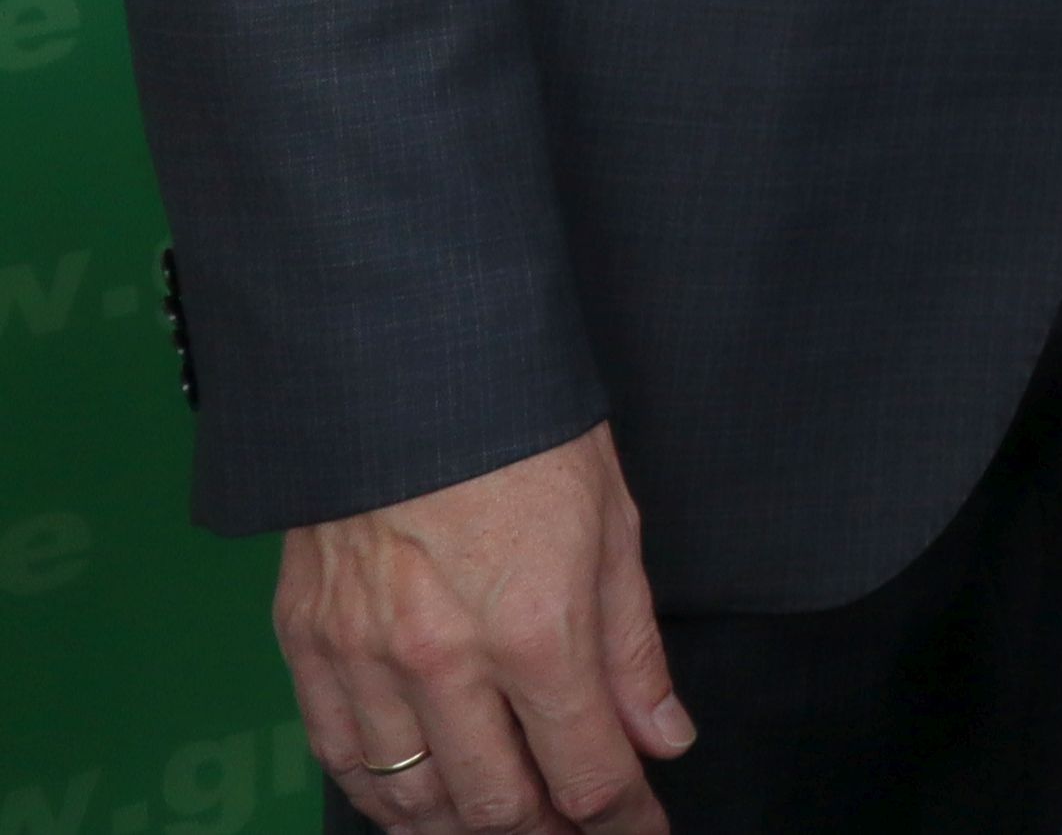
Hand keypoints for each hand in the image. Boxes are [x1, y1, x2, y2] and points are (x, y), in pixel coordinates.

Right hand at [277, 423, 689, 831]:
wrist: (407, 366)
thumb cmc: (523, 432)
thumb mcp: (613, 525)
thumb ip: (632, 649)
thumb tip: (660, 738)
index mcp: (537, 629)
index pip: (586, 774)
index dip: (623, 819)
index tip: (642, 829)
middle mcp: (446, 661)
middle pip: (498, 807)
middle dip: (548, 832)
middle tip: (575, 825)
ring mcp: (366, 658)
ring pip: (413, 801)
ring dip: (464, 827)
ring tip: (507, 819)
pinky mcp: (309, 646)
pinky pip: (341, 758)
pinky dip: (384, 795)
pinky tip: (420, 796)